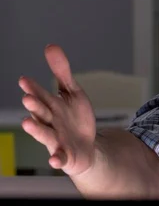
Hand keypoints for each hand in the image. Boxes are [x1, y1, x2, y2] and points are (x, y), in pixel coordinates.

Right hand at [19, 44, 96, 175]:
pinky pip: (60, 158)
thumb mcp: (72, 93)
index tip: (25, 80)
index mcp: (50, 106)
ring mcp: (56, 139)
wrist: (86, 147)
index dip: (33, 88)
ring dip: (35, 129)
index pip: (40, 95)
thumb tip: (51, 45)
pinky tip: (55, 160)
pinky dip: (57, 159)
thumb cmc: (75, 119)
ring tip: (27, 123)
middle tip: (27, 98)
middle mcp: (49, 122)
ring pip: (44, 134)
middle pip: (40, 113)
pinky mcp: (65, 155)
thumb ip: (61, 73)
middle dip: (34, 105)